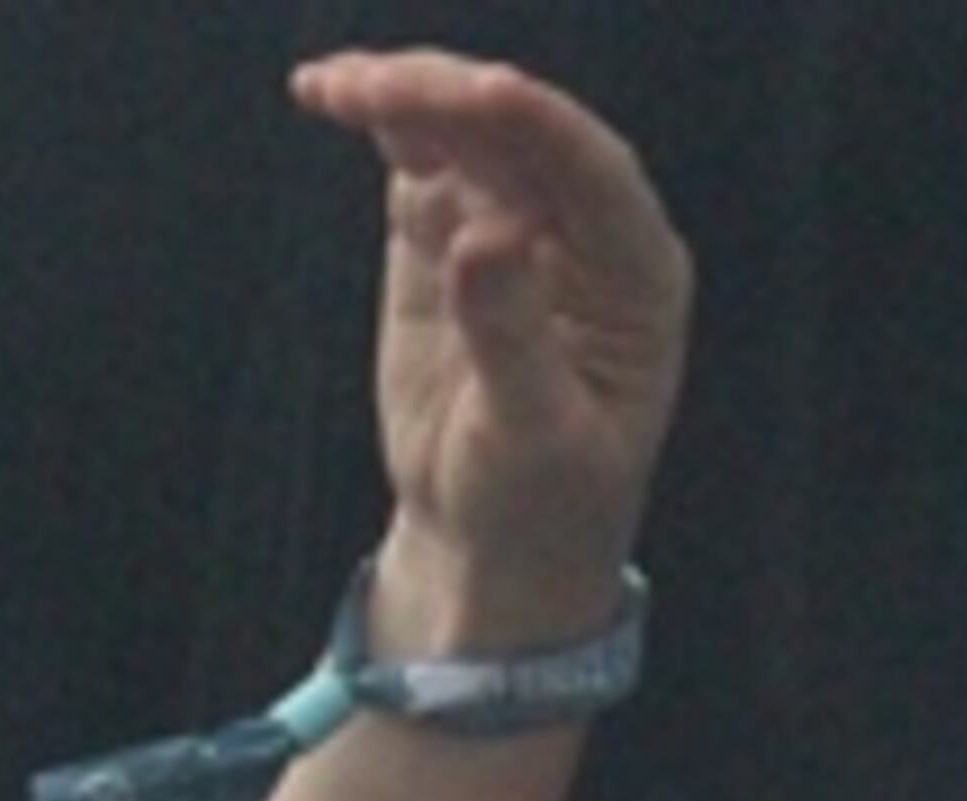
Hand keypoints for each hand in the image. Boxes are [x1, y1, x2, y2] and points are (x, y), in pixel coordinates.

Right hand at [293, 51, 690, 644]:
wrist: (493, 546)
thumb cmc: (540, 507)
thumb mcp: (535, 441)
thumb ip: (513, 336)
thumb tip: (488, 233)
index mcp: (635, 278)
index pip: (594, 175)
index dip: (540, 125)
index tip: (483, 91)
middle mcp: (584, 233)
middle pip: (520, 134)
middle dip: (451, 98)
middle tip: (375, 89)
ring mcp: (514, 222)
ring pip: (464, 131)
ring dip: (403, 96)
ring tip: (333, 87)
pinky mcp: (449, 232)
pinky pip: (419, 156)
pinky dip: (378, 121)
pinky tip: (331, 94)